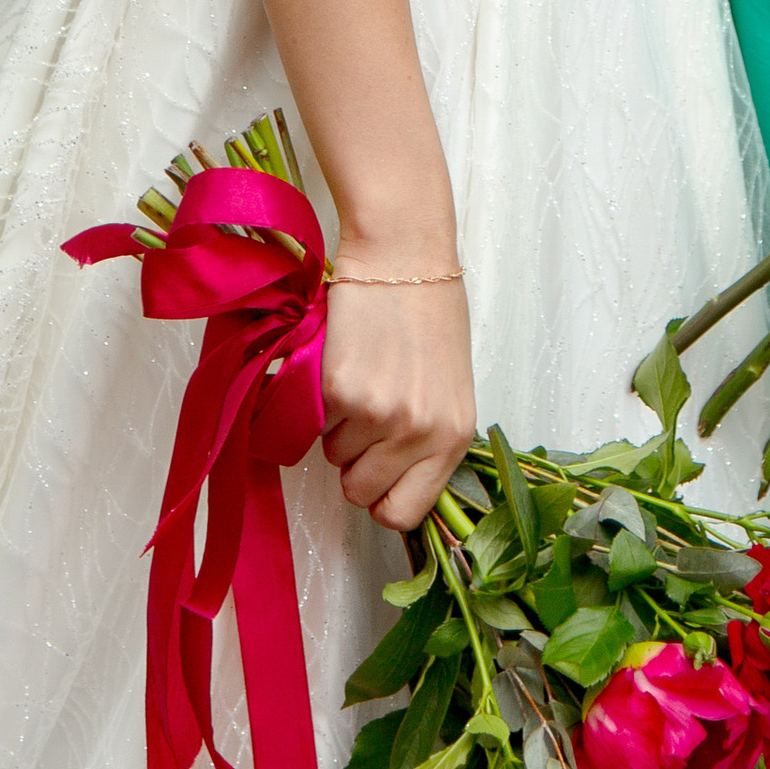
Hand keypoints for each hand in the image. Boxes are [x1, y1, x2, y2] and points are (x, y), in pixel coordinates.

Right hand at [320, 273, 476, 532]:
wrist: (402, 255)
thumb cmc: (430, 313)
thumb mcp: (448, 388)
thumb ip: (429, 438)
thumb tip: (397, 483)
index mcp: (454, 436)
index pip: (405, 513)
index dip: (382, 500)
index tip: (376, 477)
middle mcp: (420, 432)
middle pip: (361, 494)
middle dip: (354, 464)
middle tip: (364, 419)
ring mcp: (380, 414)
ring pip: (334, 457)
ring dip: (338, 427)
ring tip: (361, 378)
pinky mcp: (341, 390)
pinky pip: (315, 422)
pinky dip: (321, 400)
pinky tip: (346, 361)